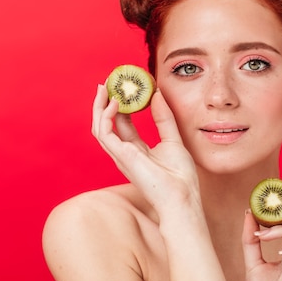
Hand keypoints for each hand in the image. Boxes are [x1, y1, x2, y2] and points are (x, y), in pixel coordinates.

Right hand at [91, 84, 199, 214]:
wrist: (182, 198)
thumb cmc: (180, 177)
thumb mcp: (173, 139)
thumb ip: (164, 118)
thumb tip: (157, 94)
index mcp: (136, 150)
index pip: (123, 123)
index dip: (121, 105)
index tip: (125, 86)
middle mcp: (125, 153)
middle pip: (107, 124)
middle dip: (104, 103)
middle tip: (107, 82)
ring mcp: (121, 156)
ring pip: (100, 128)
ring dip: (99, 107)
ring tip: (104, 87)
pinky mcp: (121, 156)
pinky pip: (105, 133)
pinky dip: (106, 116)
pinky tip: (114, 102)